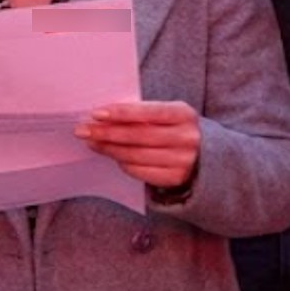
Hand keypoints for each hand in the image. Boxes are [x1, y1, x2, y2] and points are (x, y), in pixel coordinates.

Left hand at [75, 101, 200, 189]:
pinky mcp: (175, 178)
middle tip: (83, 130)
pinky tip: (112, 156)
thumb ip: (144, 113)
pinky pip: (140, 171)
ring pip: (136, 155)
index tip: (96, 113)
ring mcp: (182, 160)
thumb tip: (104, 116)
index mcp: (184, 114)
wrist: (206, 156)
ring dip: (109, 149)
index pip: (148, 112)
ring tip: (92, 142)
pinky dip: (123, 163)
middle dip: (107, 132)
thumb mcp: (169, 114)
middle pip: (138, 136)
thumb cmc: (176, 129)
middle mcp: (186, 137)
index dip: (121, 113)